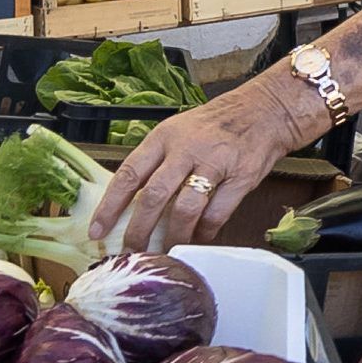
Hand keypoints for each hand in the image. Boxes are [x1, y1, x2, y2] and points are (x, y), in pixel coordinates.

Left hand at [89, 86, 300, 248]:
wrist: (264, 110)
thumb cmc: (215, 125)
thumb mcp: (177, 131)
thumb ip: (156, 161)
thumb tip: (130, 202)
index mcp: (164, 137)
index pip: (129, 174)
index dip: (110, 206)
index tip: (97, 230)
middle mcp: (186, 149)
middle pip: (154, 197)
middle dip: (138, 230)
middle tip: (131, 252)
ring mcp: (214, 163)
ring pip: (185, 209)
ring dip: (173, 237)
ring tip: (166, 252)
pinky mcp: (240, 177)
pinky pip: (217, 214)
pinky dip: (204, 233)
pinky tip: (198, 240)